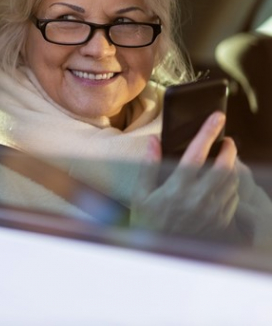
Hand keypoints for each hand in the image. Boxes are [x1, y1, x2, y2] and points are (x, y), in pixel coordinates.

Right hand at [131, 111, 239, 236]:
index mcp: (177, 189)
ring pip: (233, 181)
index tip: (216, 118)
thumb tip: (155, 141)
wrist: (160, 256)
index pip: (197, 153)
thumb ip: (148, 166)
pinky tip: (223, 181)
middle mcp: (198, 198)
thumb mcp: (140, 195)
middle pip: (225, 166)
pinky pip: (233, 197)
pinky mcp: (220, 221)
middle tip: (227, 140)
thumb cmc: (147, 223)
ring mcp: (213, 211)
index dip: (207, 132)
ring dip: (232, 166)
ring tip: (225, 158)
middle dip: (229, 149)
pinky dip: (232, 184)